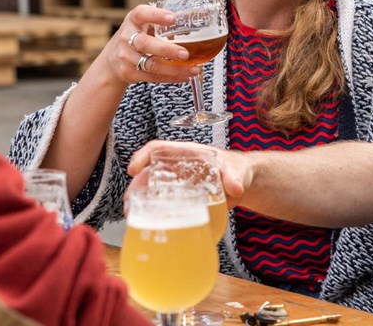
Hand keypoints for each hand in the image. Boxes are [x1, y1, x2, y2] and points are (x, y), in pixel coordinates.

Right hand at [105, 4, 198, 84]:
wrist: (113, 58)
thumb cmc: (137, 36)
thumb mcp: (145, 23)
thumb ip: (164, 21)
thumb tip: (197, 16)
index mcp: (133, 20)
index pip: (141, 14)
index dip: (156, 15)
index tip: (173, 18)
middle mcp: (127, 37)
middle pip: (145, 43)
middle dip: (167, 50)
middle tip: (185, 53)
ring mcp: (126, 57)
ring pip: (151, 64)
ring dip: (174, 68)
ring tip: (193, 69)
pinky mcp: (129, 73)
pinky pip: (153, 77)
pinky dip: (171, 77)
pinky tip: (185, 75)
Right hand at [128, 140, 249, 207]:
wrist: (243, 182)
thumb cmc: (236, 168)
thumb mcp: (236, 170)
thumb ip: (234, 177)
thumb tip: (235, 188)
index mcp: (187, 154)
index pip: (158, 149)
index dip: (142, 156)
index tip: (133, 170)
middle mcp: (178, 168)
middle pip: (149, 172)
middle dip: (136, 187)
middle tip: (130, 205)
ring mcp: (178, 184)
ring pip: (152, 189)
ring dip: (140, 202)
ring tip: (133, 217)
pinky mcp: (181, 199)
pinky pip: (163, 203)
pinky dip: (154, 212)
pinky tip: (150, 224)